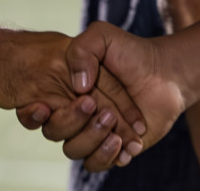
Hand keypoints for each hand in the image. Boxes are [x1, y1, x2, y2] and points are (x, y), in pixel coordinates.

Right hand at [17, 22, 189, 168]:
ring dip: (90, 138)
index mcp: (65, 90)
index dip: (33, 113)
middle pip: (55, 131)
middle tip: (94, 105)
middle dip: (71, 121)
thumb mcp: (103, 37)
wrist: (165, 72)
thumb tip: (77, 86)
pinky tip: (124, 141)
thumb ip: (82, 49)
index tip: (44, 107)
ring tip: (113, 122)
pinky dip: (107, 155)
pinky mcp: (111, 148)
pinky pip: (95, 163)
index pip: (38, 109)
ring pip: (74, 150)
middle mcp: (75, 113)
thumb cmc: (132, 53)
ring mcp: (92, 132)